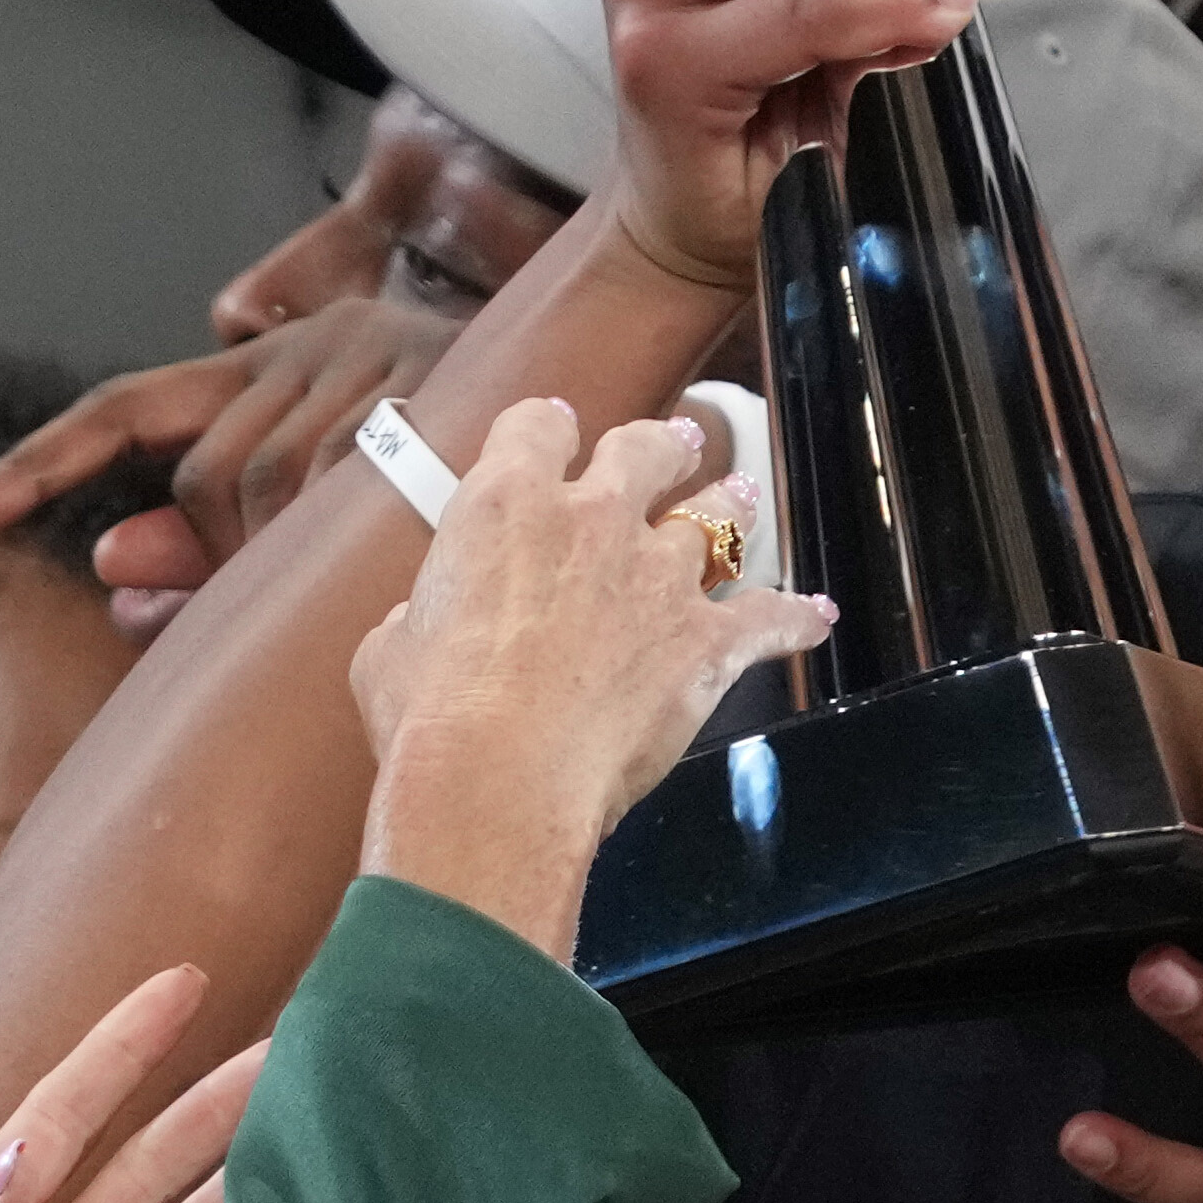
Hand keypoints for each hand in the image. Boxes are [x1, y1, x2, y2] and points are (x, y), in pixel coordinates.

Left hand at [0, 301, 460, 639]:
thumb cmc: (481, 460)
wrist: (618, 357)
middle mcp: (301, 346)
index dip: (39, 464)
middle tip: (268, 590)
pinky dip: (342, 537)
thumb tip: (111, 572)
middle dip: (221, 554)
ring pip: (266, 492)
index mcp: (269, 362)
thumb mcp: (335, 497)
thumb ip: (214, 538)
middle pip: (207, 478)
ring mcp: (357, 354)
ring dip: (297, 552)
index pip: (122, 409)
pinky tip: (400, 538)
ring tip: (380, 550)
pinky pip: (331, 488)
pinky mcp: (410, 370)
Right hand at [348, 401, 827, 960]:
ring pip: (713, 521)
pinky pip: (768, 618)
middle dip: (661, 446)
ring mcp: (657, 577)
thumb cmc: (430, 717)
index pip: (537, 429)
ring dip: (727, 507)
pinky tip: (814, 616)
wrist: (500, 775)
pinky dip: (795, 618)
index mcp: (506, 504)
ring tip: (738, 498)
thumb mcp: (388, 649)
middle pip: (643, 452)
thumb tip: (422, 624)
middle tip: (674, 443)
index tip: (557, 429)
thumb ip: (418, 616)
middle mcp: (591, 520)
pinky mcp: (704, 642)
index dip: (549, 427)